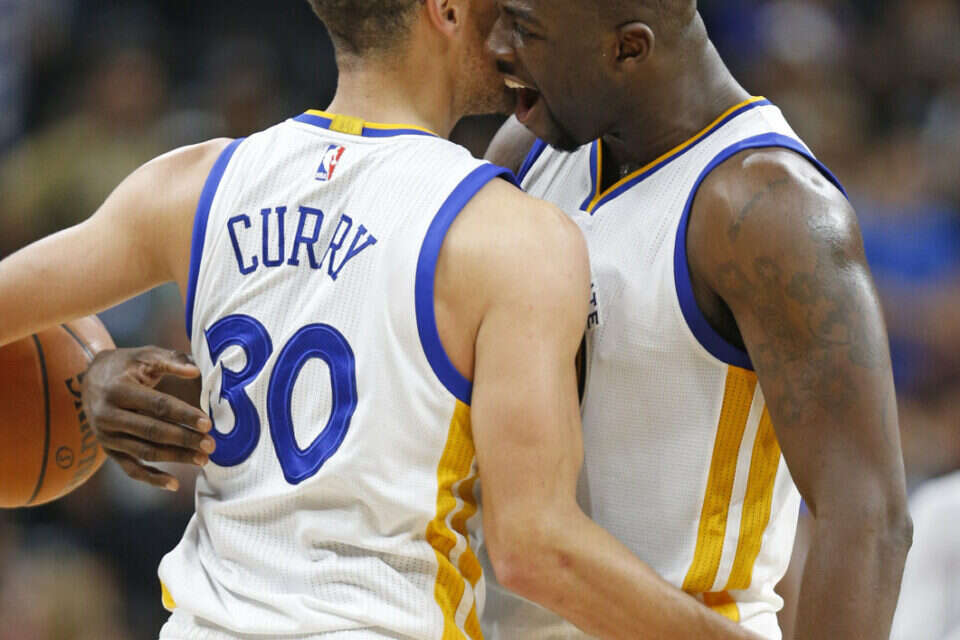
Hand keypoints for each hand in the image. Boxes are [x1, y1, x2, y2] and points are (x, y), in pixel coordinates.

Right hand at [82, 347, 213, 490]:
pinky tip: (174, 484)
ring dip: (175, 458)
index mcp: (118, 390)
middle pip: (152, 432)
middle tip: (211, 444)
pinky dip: (151, 478)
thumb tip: (195, 371)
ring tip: (203, 460)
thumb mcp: (145, 355)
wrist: (90, 378)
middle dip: (184, 439)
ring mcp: (107, 436)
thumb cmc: (126, 365)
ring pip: (145, 452)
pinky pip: (130, 469)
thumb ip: (170, 361)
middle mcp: (108, 415)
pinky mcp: (109, 450)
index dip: (183, 414)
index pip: (157, 405)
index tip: (207, 423)